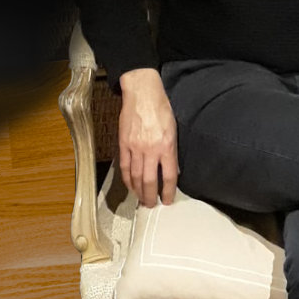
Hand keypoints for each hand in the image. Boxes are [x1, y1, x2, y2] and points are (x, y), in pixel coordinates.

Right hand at [118, 68, 178, 206]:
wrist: (142, 93)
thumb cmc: (162, 109)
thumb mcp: (174, 130)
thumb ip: (172, 151)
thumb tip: (172, 171)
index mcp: (166, 146)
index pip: (168, 176)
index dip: (167, 192)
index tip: (167, 200)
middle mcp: (150, 149)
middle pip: (149, 181)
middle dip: (150, 196)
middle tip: (152, 205)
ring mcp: (135, 147)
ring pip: (135, 176)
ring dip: (138, 191)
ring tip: (141, 200)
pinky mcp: (123, 144)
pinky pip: (124, 166)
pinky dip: (127, 179)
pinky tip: (130, 186)